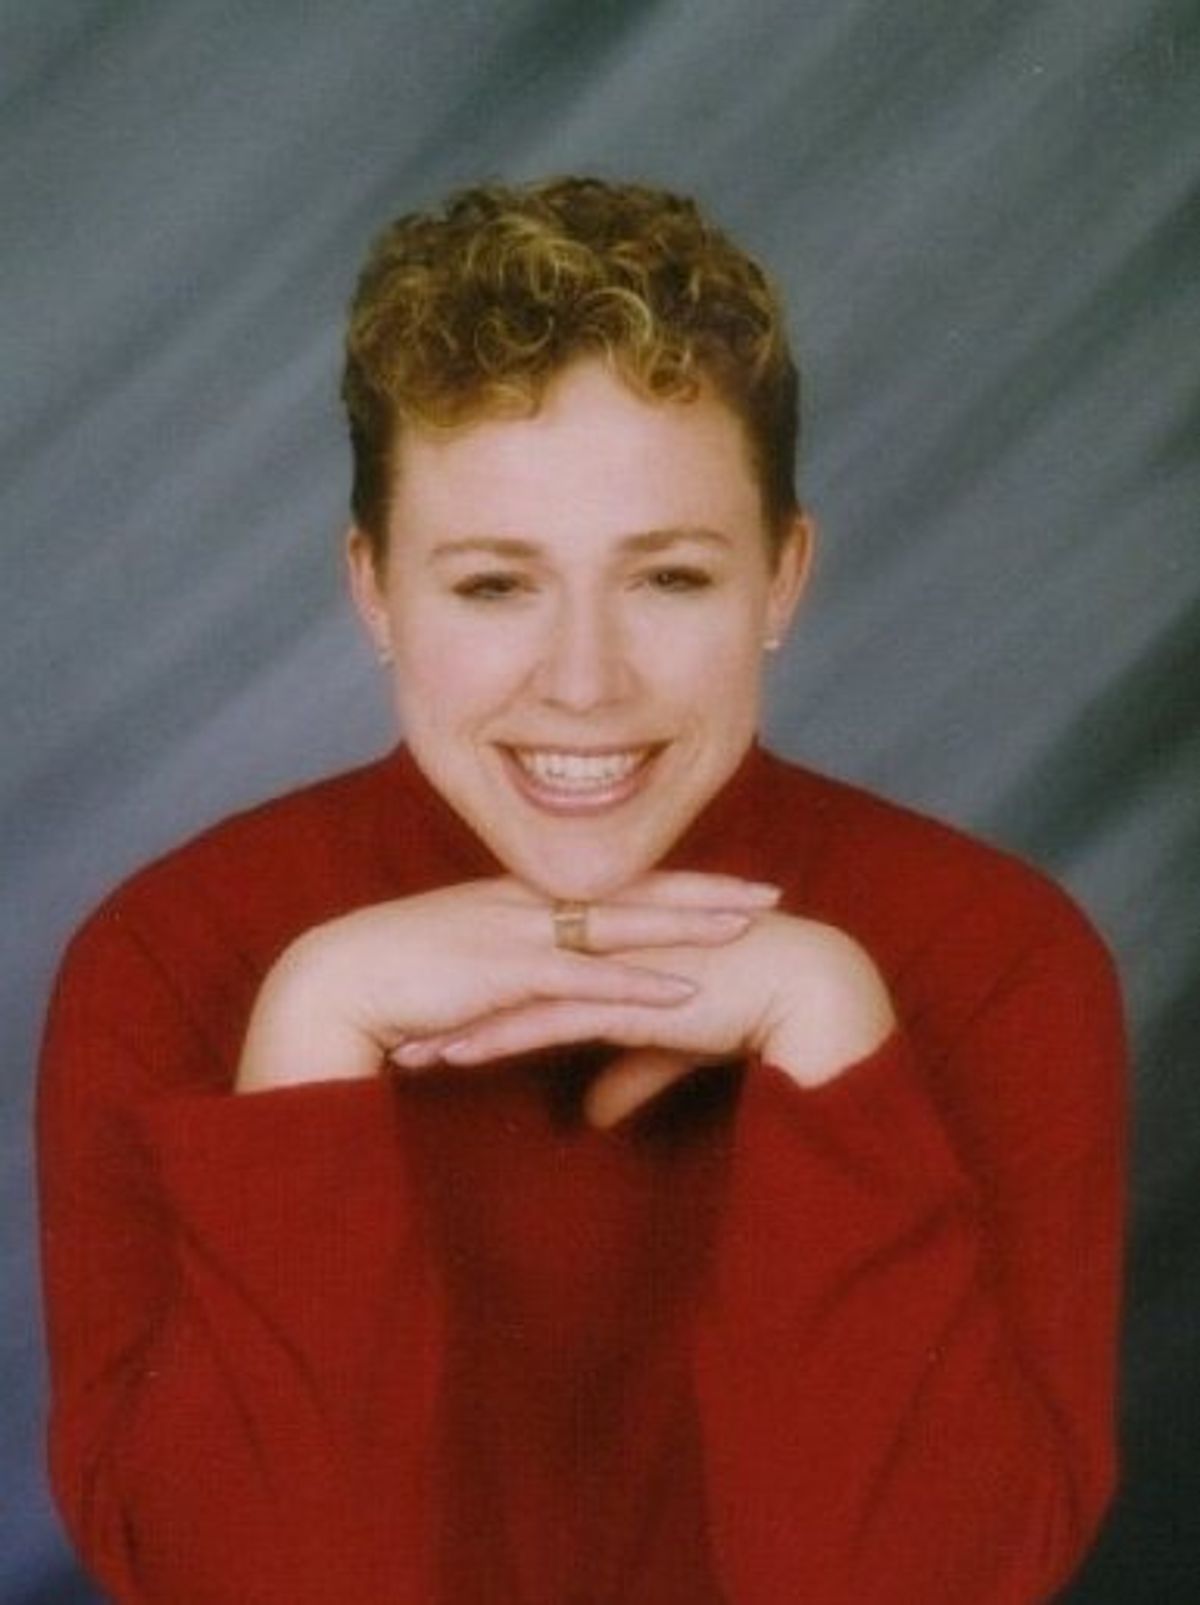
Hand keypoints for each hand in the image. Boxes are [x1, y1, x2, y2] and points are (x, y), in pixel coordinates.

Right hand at [235, 872, 779, 1092]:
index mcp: (522, 898)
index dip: (675, 882)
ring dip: (688, 925)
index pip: (614, 882)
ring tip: (748, 928)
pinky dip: (638, 984)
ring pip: (621, 923)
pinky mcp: (504, 973)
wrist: (336, 979)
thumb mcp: (465, 962)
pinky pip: (585, 977)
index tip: (726, 884)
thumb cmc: (395, 977)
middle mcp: (528, 903)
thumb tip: (548, 988)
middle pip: (634, 889)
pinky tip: (685, 991)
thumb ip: (512, 969)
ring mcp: (518, 932)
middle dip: (705, 890)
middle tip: (769, 891)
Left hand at [395, 912, 895, 1125]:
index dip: (483, 984)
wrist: (805, 988)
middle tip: (401, 1017)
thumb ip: (627, 1073)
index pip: (532, 958)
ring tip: (408, 1049)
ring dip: (459, 1023)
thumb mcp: (674, 1045)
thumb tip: (591, 1115)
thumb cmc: (751, 1005)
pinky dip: (496, 1039)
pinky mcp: (622, 994)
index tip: (437, 1005)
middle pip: (508, 969)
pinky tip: (454, 1057)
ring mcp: (608, 964)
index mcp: (614, 937)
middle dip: (453, 999)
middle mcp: (603, 941)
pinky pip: (545, 1019)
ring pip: (514, 993)